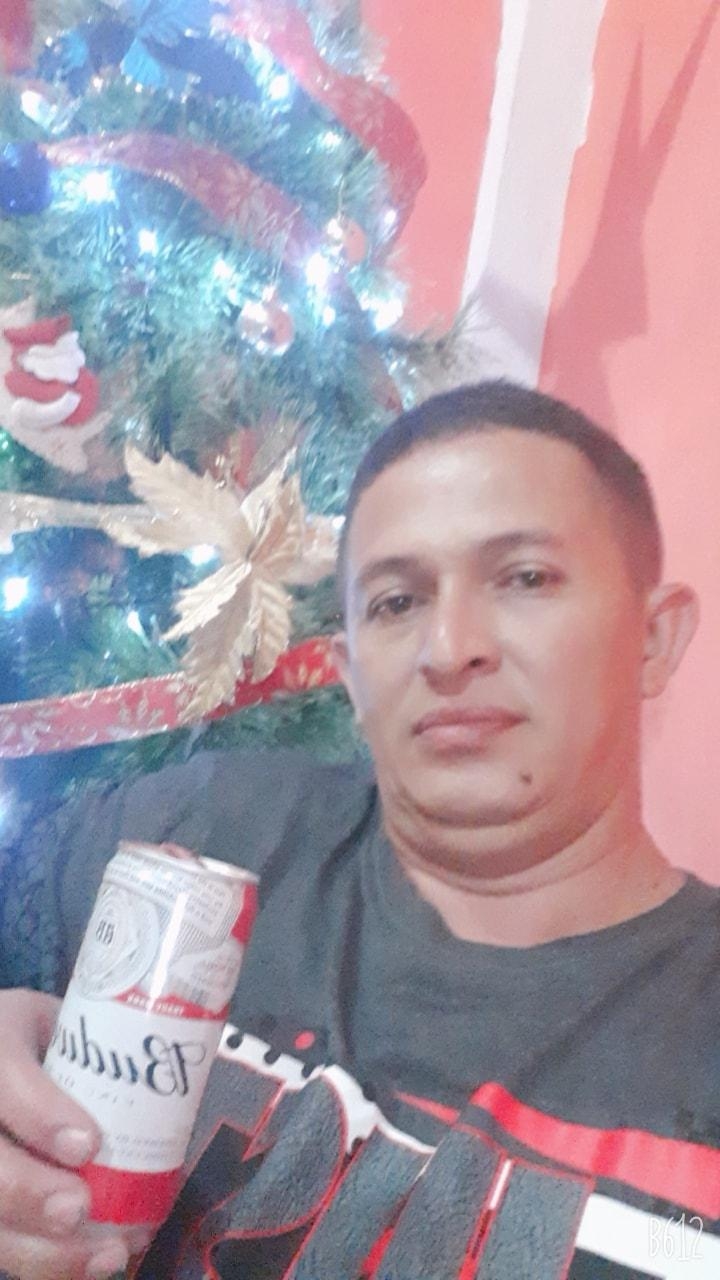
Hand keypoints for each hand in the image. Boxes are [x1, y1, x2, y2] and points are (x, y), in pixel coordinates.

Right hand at [0, 989, 152, 1279]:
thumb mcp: (73, 1021)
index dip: (41, 1117)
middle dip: (30, 1194)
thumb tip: (182, 1093)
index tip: (88, 1144)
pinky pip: (9, 1244)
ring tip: (109, 1254)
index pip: (7, 1080)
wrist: (12, 1054)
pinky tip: (98, 1265)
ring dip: (47, 1250)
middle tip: (80, 1209)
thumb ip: (111, 1049)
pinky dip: (53, 1264)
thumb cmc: (54, 1036)